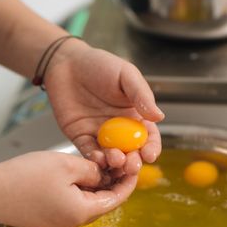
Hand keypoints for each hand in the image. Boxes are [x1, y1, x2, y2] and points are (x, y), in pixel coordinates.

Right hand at [0, 151, 136, 226]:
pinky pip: (72, 202)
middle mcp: (72, 223)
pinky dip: (80, 188)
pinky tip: (78, 171)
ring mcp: (58, 222)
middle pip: (103, 201)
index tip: (135, 165)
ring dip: (95, 183)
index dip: (128, 181)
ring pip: (87, 201)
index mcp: (81, 213)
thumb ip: (92, 170)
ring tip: (98, 161)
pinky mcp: (47, 217)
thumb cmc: (22, 178)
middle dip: (112, 180)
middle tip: (117, 159)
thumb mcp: (67, 164)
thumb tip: (103, 175)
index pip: (117, 199)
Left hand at [44, 39, 163, 174]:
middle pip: (131, 152)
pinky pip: (89, 153)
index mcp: (135, 115)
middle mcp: (120, 129)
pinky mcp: (81, 137)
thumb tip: (159, 117)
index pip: (148, 137)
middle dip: (133, 162)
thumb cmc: (99, 64)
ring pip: (111, 157)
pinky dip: (94, 159)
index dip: (151, 147)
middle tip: (132, 164)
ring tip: (116, 160)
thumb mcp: (126, 75)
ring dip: (115, 163)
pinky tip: (98, 158)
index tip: (150, 155)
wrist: (66, 62)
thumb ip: (142, 95)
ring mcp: (101, 135)